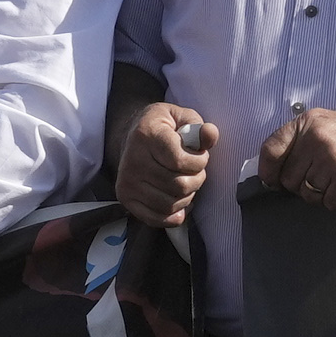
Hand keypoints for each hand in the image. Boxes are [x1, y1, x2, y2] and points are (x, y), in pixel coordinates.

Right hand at [114, 102, 217, 229]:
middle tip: (194, 171)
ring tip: (185, 182)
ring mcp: (127, 181)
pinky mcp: (125, 198)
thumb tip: (210, 134)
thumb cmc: (164, 127)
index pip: (180, 161)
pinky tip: (178, 201)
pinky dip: (173, 215)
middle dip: (196, 180)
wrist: (132, 135)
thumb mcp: (183, 118)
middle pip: (178, 186)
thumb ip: (199, 127)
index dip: (199, 162)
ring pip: (170, 205)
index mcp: (147, 135)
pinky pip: (156, 219)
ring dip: (187, 197)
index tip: (199, 155)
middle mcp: (133, 160)